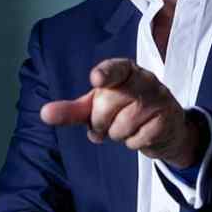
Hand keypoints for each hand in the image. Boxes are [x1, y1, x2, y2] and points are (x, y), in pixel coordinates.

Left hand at [39, 58, 199, 167]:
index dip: (105, 73)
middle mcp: (144, 80)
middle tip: (109, 123)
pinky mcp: (167, 120)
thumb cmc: (127, 109)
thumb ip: (73, 110)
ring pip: (122, 126)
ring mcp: (159, 99)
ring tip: (128, 127)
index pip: (115, 69)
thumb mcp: (99, 106)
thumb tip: (44, 113)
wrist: (166, 127)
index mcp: (126, 70)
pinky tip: (142, 134)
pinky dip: (134, 142)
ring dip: (118, 134)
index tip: (96, 79)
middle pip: (107, 105)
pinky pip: (137, 140)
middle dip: (101, 122)